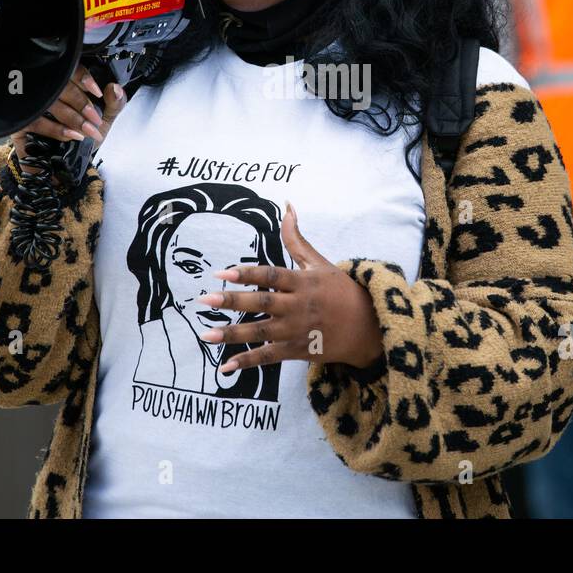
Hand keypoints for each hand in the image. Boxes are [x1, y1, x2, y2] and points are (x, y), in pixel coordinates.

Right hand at [10, 63, 125, 169]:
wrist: (68, 164)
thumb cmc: (85, 135)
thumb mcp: (105, 118)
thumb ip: (115, 103)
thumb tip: (115, 88)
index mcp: (65, 84)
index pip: (69, 70)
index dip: (82, 77)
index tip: (97, 92)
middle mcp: (45, 92)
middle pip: (59, 87)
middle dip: (81, 105)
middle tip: (95, 120)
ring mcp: (31, 107)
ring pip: (48, 104)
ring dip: (71, 118)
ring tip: (87, 131)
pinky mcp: (21, 124)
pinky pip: (36, 122)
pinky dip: (56, 130)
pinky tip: (71, 135)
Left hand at [196, 203, 382, 372]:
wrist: (367, 327)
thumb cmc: (340, 290)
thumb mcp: (319, 263)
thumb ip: (296, 239)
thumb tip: (287, 206)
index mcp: (302, 282)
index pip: (271, 275)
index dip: (247, 274)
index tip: (222, 272)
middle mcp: (298, 306)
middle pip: (262, 303)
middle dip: (233, 301)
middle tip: (205, 299)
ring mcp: (297, 330)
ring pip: (261, 332)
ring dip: (232, 334)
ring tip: (205, 334)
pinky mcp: (297, 350)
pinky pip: (269, 357)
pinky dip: (248, 362)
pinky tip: (225, 366)